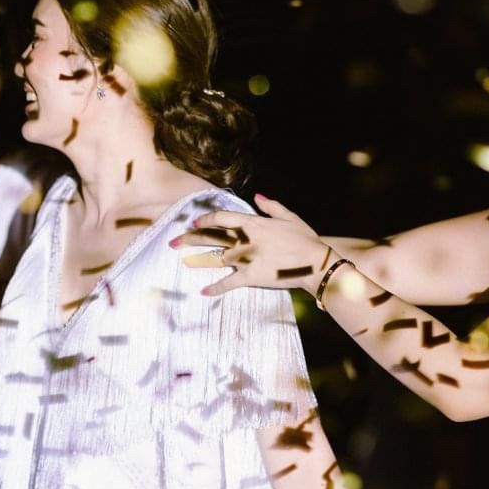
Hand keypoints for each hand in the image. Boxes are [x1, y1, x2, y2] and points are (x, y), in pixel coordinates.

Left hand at [174, 194, 329, 296]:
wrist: (316, 264)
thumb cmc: (305, 239)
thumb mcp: (290, 217)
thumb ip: (271, 206)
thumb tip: (256, 196)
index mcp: (253, 224)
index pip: (222, 218)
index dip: (205, 219)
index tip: (193, 221)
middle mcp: (246, 240)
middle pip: (212, 237)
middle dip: (190, 238)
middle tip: (172, 242)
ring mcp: (247, 259)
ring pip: (216, 259)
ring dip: (197, 261)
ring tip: (182, 262)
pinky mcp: (252, 277)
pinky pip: (230, 283)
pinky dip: (216, 288)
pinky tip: (203, 292)